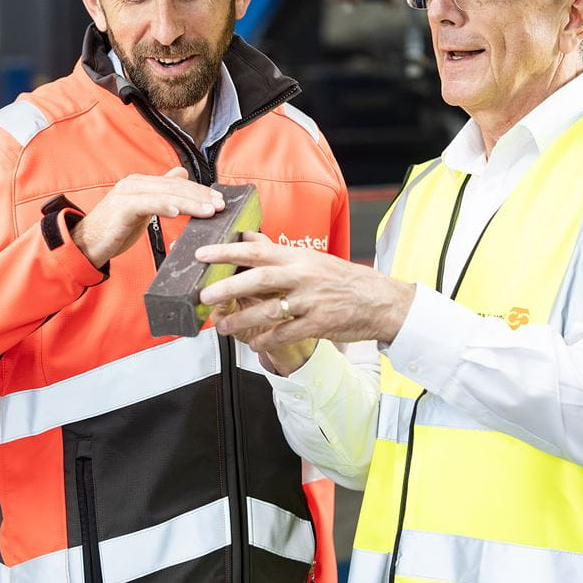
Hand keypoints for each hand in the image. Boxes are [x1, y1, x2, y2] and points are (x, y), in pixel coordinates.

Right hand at [69, 167, 223, 268]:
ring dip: (189, 202)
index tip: (220, 200)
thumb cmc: (114, 229)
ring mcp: (128, 193)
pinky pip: (148, 204)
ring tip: (208, 210)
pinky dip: (164, 206)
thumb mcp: (141, 208)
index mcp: (141, 182)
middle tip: (221, 204)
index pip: (177, 183)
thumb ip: (160, 192)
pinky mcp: (122, 207)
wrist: (86, 244)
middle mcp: (135, 183)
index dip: (199, 190)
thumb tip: (181, 173)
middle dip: (200, 195)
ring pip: (166, 194)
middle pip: (175, 186)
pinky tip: (178, 211)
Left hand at [196, 236, 413, 357]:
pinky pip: (285, 333)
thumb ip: (278, 251)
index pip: (256, 250)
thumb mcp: (312, 259)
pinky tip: (254, 344)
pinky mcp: (319, 323)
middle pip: (258, 279)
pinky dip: (267, 340)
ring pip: (268, 310)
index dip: (226, 252)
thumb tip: (247, 238)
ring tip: (222, 325)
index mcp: (298, 257)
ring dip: (241, 319)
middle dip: (227, 287)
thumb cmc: (344, 280)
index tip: (202, 255)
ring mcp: (310, 301)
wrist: (380, 301)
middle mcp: (302, 276)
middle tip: (204, 295)